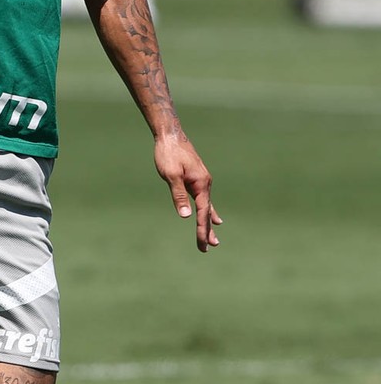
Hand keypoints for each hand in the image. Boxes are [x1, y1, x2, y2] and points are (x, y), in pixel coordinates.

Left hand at [154, 133, 221, 252]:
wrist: (170, 135)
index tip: (203, 244)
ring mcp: (201, 181)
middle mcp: (204, 184)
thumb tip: (186, 216)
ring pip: (207, 206)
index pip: (202, 212)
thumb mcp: (171, 175)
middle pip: (207, 212)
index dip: (202, 229)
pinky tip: (212, 216)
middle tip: (209, 248)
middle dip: (207, 230)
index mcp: (200, 184)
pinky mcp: (196, 179)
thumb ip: (179, 195)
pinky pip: (203, 199)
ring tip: (214, 238)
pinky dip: (207, 210)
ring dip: (208, 222)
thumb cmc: (168, 154)